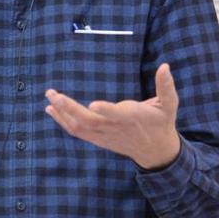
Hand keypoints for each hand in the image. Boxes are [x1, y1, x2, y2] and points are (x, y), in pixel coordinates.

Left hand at [45, 63, 179, 169]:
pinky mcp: (98, 139)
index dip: (106, 110)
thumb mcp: (169, 105)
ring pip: (79, 127)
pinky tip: (51, 109)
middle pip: (89, 121)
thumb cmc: (161, 123)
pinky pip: (77, 131)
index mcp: (131, 117)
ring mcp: (104, 135)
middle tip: (53, 94)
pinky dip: (62, 121)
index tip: (93, 104)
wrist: (155, 151)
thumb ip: (166, 86)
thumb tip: (165, 66)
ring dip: (62, 113)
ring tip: (49, 97)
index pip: (117, 115)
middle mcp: (114, 127)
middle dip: (69, 108)